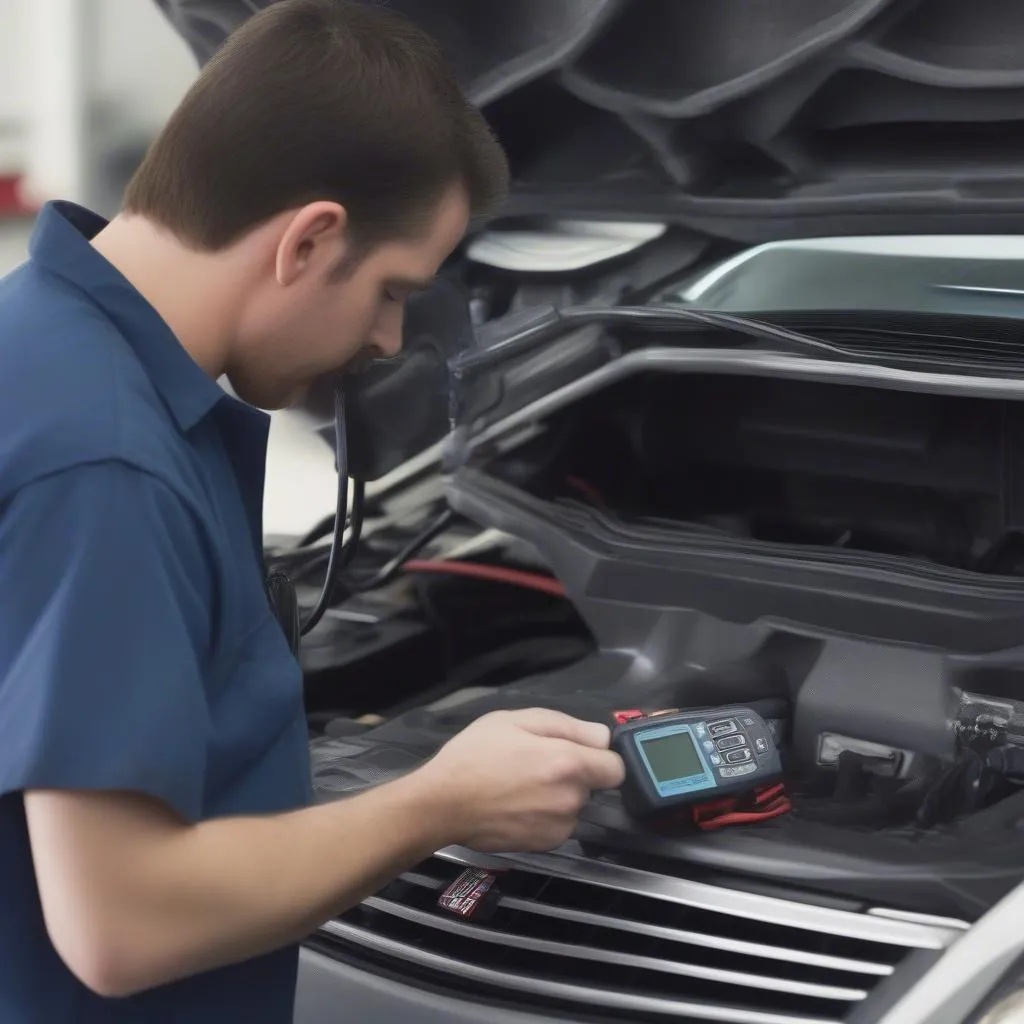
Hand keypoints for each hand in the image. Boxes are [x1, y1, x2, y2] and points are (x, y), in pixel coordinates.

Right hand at [419, 708, 624, 852]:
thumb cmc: (475, 754)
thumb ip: (567, 725)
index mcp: (568, 763)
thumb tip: (602, 736)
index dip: (600, 757)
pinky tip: (518, 806)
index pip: (617, 767)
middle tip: (536, 763)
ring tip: (522, 785)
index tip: (579, 752)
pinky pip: (559, 825)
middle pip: (593, 785)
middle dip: (574, 773)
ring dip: (559, 796)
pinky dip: (546, 816)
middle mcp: (571, 799)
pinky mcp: (546, 845)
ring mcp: (559, 827)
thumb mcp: (516, 719)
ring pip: (574, 806)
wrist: (442, 804)